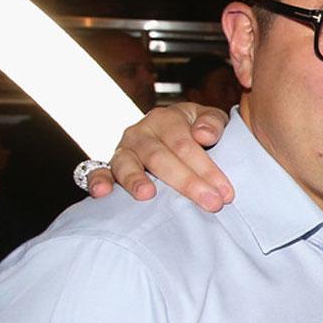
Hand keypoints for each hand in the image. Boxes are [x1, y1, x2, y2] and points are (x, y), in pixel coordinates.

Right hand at [86, 103, 232, 211]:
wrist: (173, 137)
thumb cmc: (197, 132)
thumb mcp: (210, 121)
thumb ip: (212, 123)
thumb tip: (204, 134)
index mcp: (167, 118)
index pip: (186, 144)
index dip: (207, 169)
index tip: (226, 194)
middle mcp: (142, 132)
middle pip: (161, 157)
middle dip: (187, 182)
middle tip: (211, 204)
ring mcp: (123, 149)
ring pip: (127, 164)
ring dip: (135, 180)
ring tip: (147, 196)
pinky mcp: (108, 166)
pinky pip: (96, 171)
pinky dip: (97, 181)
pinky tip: (102, 193)